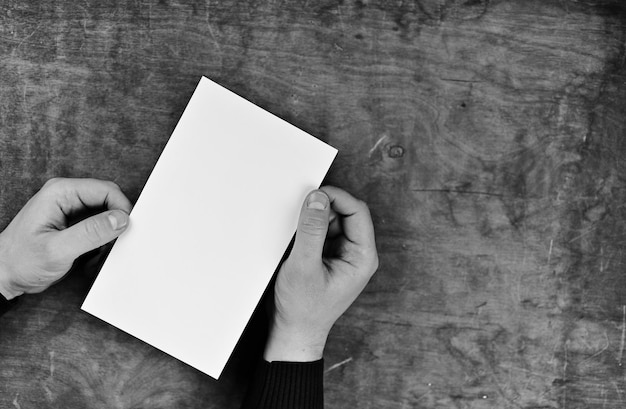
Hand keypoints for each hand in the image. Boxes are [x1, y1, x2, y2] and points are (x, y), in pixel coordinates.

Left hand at [0, 178, 131, 299]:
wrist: (4, 276)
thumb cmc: (20, 262)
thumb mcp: (58, 250)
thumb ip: (90, 233)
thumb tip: (120, 219)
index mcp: (60, 193)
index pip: (105, 190)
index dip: (121, 208)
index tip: (127, 229)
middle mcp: (66, 196)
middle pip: (109, 199)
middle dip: (117, 221)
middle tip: (116, 243)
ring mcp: (70, 209)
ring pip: (107, 213)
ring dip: (110, 233)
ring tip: (102, 252)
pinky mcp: (74, 224)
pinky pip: (100, 225)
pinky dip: (103, 241)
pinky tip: (95, 255)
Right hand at [264, 186, 378, 361]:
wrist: (292, 333)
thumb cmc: (303, 310)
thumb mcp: (303, 266)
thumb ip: (311, 230)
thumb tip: (317, 199)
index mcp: (362, 258)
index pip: (358, 212)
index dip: (337, 197)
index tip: (315, 193)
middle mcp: (356, 254)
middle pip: (346, 213)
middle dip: (325, 208)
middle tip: (303, 210)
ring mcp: (342, 256)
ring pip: (333, 221)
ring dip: (315, 218)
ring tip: (298, 233)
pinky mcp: (327, 257)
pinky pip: (322, 232)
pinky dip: (309, 228)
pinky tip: (296, 239)